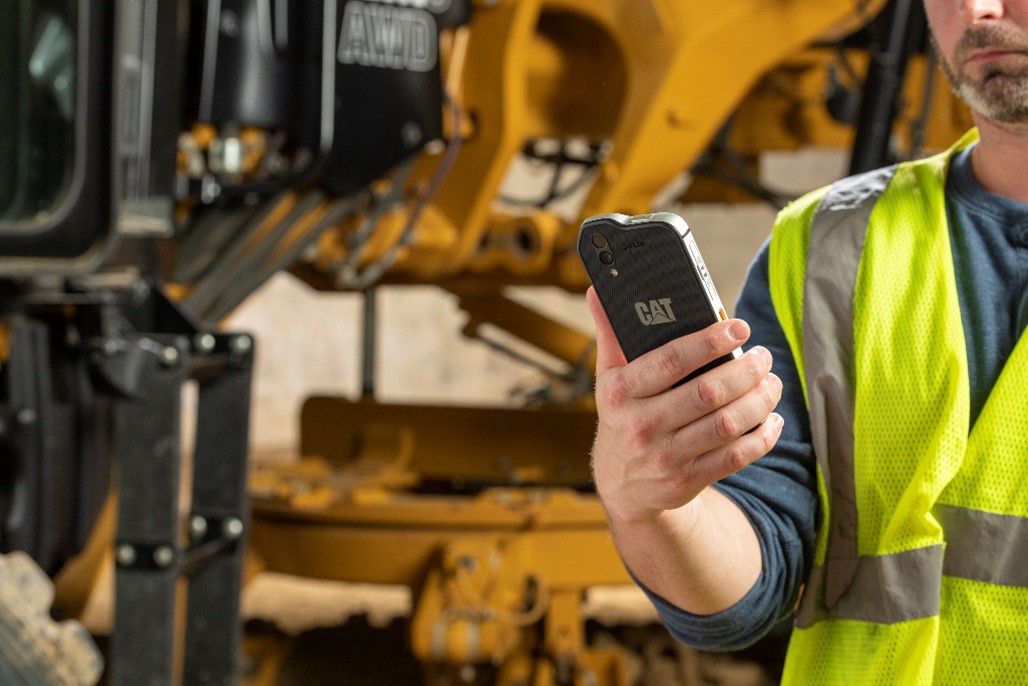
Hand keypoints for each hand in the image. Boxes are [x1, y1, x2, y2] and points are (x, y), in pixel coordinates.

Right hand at [586, 287, 783, 523]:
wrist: (622, 485)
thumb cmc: (623, 417)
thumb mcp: (609, 379)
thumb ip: (610, 335)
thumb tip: (597, 291)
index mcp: (621, 392)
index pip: (670, 360)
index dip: (709, 342)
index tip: (739, 328)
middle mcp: (641, 425)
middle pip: (707, 393)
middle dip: (745, 371)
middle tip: (763, 356)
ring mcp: (664, 456)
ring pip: (725, 424)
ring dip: (759, 401)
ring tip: (772, 383)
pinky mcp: (687, 480)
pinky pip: (734, 457)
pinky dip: (761, 437)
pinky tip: (772, 419)